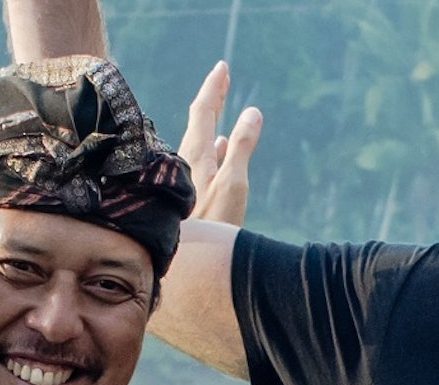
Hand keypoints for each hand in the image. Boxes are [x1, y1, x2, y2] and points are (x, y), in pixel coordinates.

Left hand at [179, 61, 262, 225]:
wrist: (188, 264)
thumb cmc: (210, 225)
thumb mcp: (232, 184)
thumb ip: (242, 148)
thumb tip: (252, 112)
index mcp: (195, 155)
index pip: (203, 111)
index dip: (214, 88)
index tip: (222, 67)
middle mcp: (186, 164)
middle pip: (199, 122)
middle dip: (212, 99)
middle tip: (222, 79)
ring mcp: (188, 180)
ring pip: (200, 142)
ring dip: (212, 122)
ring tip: (220, 108)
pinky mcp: (192, 195)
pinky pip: (204, 161)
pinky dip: (215, 147)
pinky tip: (220, 150)